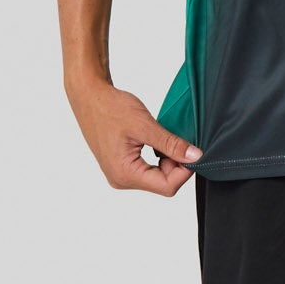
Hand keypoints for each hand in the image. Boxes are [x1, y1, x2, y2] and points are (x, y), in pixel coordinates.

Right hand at [66, 77, 201, 195]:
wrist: (89, 97)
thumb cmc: (110, 108)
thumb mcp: (145, 125)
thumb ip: (171, 144)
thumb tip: (195, 157)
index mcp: (125, 174)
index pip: (167, 186)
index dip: (185, 170)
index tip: (192, 151)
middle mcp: (121, 179)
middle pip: (163, 184)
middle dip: (176, 164)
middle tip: (177, 141)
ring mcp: (120, 174)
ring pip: (156, 177)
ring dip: (167, 160)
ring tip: (162, 138)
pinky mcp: (120, 166)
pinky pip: (147, 170)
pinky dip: (157, 158)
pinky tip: (154, 141)